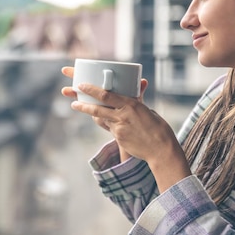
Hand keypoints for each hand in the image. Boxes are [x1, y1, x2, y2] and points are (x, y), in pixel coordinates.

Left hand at [61, 66, 190, 192]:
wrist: (161, 150)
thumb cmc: (158, 128)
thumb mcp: (148, 110)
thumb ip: (138, 100)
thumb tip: (140, 84)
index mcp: (131, 104)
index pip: (106, 95)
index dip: (91, 90)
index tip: (81, 85)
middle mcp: (123, 115)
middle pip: (98, 107)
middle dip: (83, 103)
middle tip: (73, 97)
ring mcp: (119, 128)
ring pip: (100, 118)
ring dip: (87, 111)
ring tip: (75, 106)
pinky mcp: (118, 138)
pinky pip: (108, 128)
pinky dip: (105, 123)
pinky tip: (102, 120)